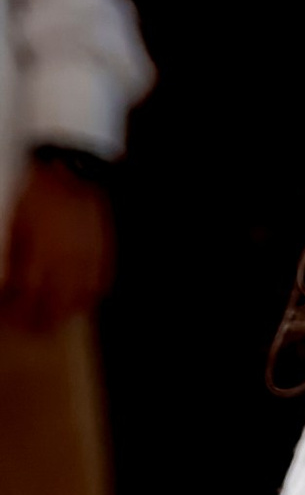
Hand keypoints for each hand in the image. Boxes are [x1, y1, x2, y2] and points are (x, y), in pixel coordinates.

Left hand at [0, 162, 112, 329]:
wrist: (75, 170)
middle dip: (41, 320)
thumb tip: (12, 282)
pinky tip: (78, 299)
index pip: (27, 296)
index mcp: (40, 253)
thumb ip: (15, 255)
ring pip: (78, 301)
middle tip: (31, 325)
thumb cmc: (41, 193)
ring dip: (64, 313)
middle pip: (55, 306)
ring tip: (54, 317)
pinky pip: (98, 287)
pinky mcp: (104, 256)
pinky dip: (87, 298)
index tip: (10, 313)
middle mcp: (66, 263)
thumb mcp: (17, 221)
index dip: (17, 309)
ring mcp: (89, 261)